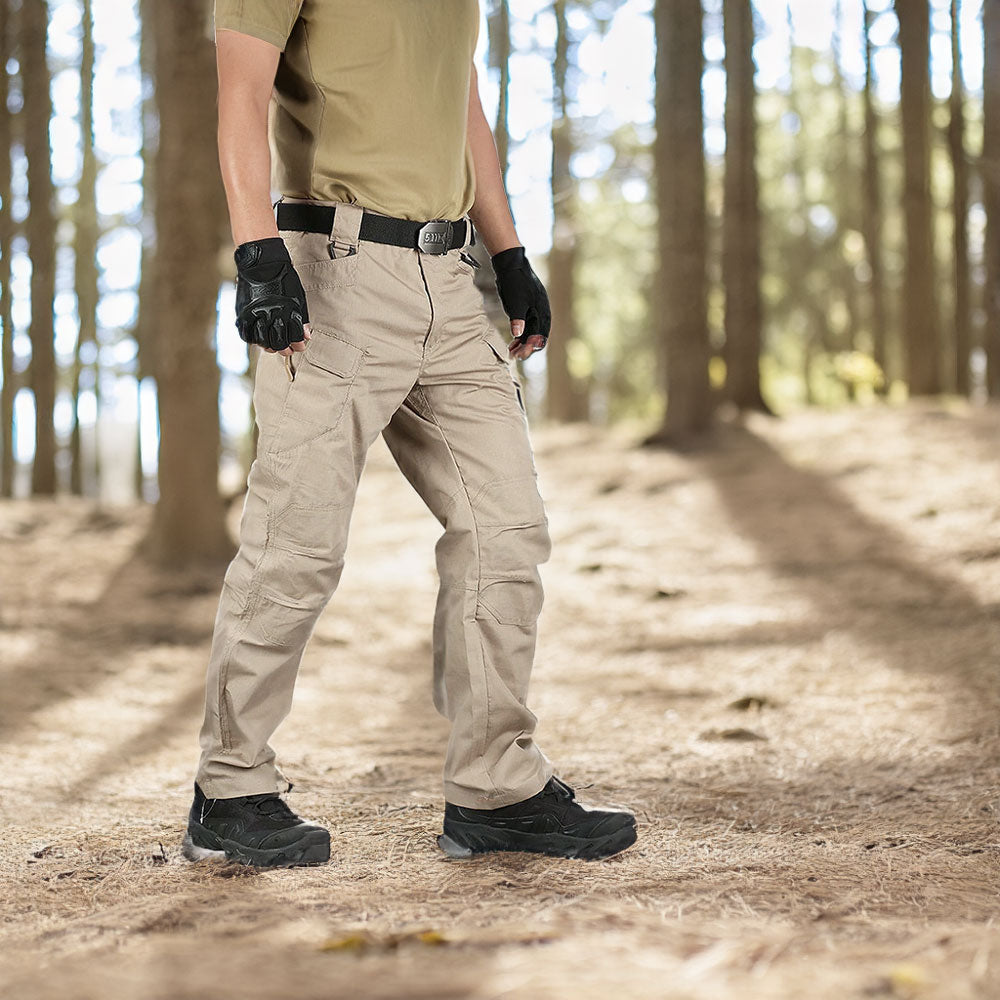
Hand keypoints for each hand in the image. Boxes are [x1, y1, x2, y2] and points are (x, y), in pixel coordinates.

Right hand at [233, 236, 309, 354]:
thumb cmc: (283, 278)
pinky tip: (258, 339)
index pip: (294, 337)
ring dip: (268, 346)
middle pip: (277, 343)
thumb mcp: (297, 297)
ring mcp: (255, 314)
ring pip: (261, 341)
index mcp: (287, 311)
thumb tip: (306, 336)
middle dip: (284, 349)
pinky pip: (245, 334)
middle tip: (286, 350)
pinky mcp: (242, 312)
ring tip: (272, 346)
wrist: (261, 262)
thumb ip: (301, 318)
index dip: (298, 344)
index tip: (299, 346)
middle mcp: (270, 314)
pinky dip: (252, 340)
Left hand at [490, 246, 550, 360]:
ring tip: (512, 352)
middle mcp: (541, 313)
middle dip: (527, 348)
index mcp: (542, 312)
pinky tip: (513, 342)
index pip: (540, 336)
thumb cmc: (515, 282)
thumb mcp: (515, 301)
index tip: (520, 354)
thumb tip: (518, 335)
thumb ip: (517, 319)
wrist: (511, 264)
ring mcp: (535, 310)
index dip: (530, 347)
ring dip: (522, 343)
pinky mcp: (528, 308)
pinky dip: (520, 335)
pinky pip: (527, 326)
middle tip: (515, 356)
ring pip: (532, 332)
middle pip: (537, 337)